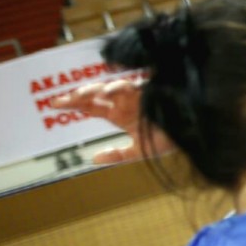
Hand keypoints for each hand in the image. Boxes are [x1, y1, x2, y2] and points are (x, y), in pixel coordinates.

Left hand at [49, 76, 170, 162]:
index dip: (74, 104)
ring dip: (92, 91)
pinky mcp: (146, 92)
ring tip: (78, 97)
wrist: (191, 135)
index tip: (54, 105)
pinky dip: (114, 88)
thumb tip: (94, 160)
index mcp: (121, 115)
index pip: (92, 106)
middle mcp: (125, 103)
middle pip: (95, 96)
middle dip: (76, 96)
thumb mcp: (139, 151)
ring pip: (107, 88)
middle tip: (58, 102)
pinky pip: (127, 86)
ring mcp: (135, 96)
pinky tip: (104, 95)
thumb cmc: (171, 141)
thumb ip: (118, 155)